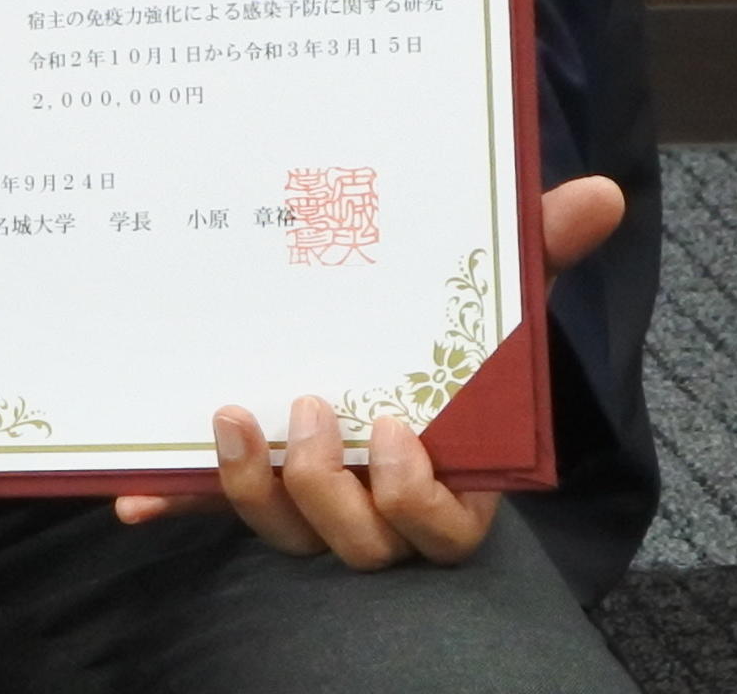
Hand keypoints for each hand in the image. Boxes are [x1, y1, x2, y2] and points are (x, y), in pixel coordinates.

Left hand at [114, 173, 625, 564]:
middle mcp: (378, 500)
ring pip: (288, 535)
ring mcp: (310, 497)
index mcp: (448, 471)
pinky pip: (209, 509)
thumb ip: (539, 252)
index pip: (446, 530)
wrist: (357, 311)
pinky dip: (175, 500)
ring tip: (232, 416)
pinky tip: (131, 494)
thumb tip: (605, 193)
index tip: (393, 434)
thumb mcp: (487, 285)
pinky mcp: (247, 483)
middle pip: (361, 544)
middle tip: (307, 409)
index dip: (418, 502)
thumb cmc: (439, 322)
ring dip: (255, 491)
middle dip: (330, 493)